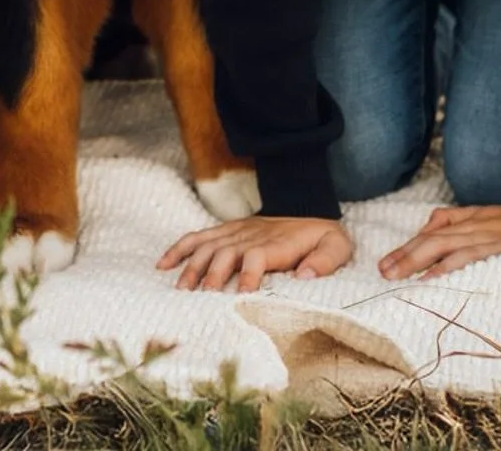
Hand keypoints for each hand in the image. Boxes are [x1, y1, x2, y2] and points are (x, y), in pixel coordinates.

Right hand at [157, 216, 352, 292]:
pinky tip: (163, 264)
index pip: (257, 255)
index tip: (241, 293)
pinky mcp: (226, 230)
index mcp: (277, 243)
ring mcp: (236, 231)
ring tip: (180, 288)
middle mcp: (252, 235)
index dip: (248, 273)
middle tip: (200, 297)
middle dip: (211, 273)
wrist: (307, 204)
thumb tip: (304, 277)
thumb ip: (324, 261)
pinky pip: (199, 236)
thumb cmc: (321, 234)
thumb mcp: (336, 245)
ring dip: (192, 265)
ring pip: (208, 246)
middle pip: (226, 252)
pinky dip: (180, 248)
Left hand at [379, 205, 500, 279]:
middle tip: (384, 271)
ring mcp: (475, 241)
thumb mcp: (473, 213)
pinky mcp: (488, 252)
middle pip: (428, 243)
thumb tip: (426, 228)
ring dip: (417, 262)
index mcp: (459, 223)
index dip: (405, 249)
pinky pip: (462, 259)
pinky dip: (445, 267)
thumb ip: (448, 219)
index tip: (385, 262)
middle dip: (404, 257)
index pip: (426, 236)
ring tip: (398, 274)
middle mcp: (464, 231)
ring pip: (440, 250)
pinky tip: (431, 277)